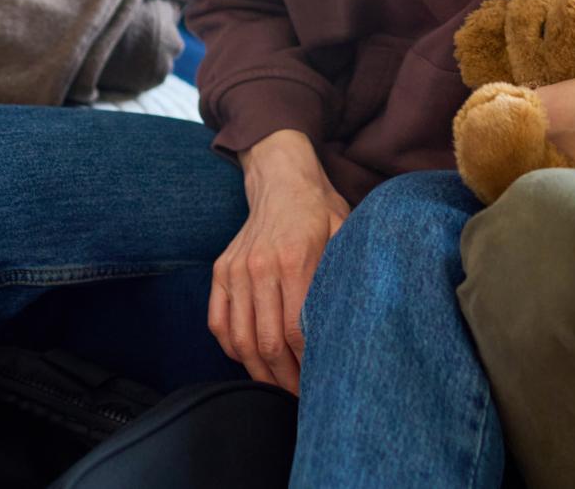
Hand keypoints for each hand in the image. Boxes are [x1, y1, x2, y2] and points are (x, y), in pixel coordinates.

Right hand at [210, 130, 350, 393]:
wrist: (281, 179)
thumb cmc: (320, 210)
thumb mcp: (345, 233)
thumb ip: (344, 274)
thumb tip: (356, 323)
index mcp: (294, 258)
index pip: (294, 329)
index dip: (305, 364)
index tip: (319, 382)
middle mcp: (259, 266)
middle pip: (266, 341)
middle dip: (284, 378)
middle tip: (301, 396)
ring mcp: (235, 269)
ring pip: (239, 338)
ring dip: (258, 371)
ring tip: (278, 387)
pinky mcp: (220, 271)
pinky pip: (218, 322)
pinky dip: (231, 349)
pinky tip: (250, 362)